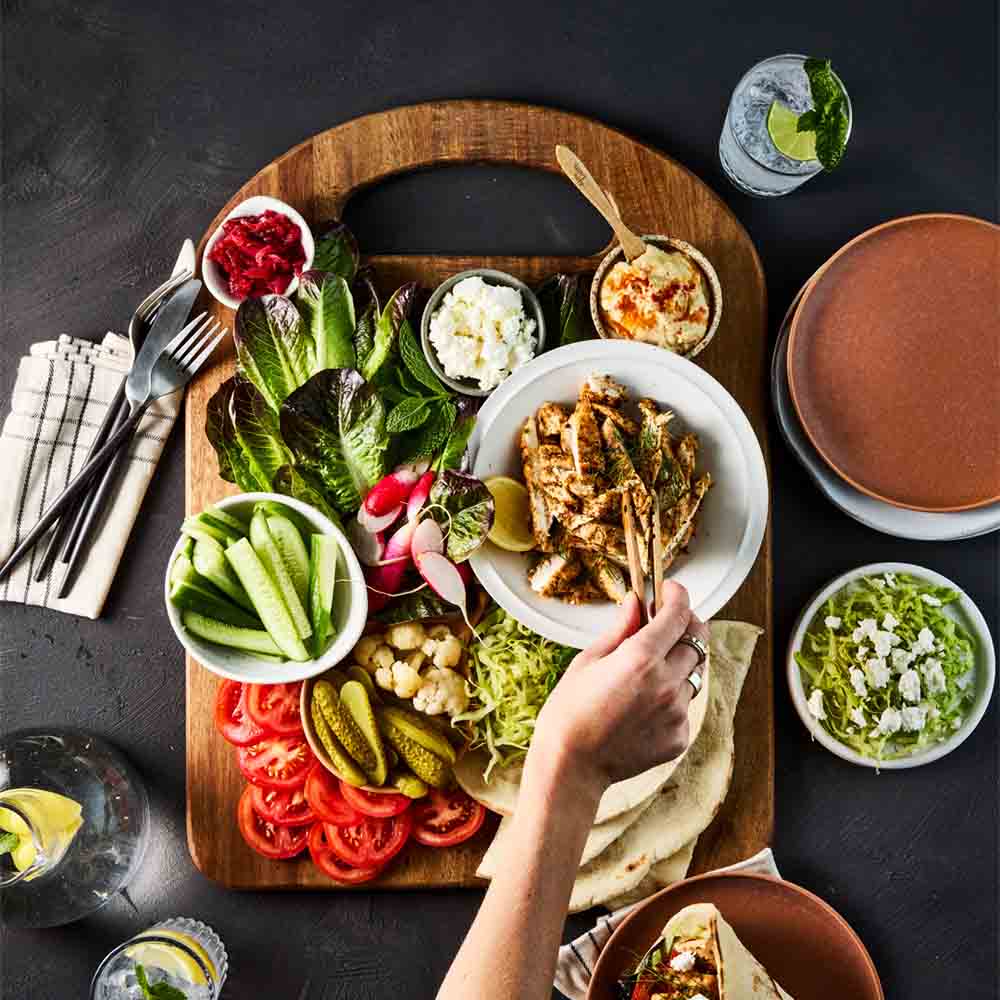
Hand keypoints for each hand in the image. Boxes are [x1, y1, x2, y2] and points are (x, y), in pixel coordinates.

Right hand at [528, 581, 708, 800]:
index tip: (671, 590)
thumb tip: (637, 602)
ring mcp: (676, 712)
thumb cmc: (569, 713)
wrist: (570, 767)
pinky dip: (670, 698)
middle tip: (667, 624)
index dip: (678, 596)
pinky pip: (685, 706)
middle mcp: (666, 683)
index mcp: (640, 659)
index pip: (677, 615)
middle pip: (698, 640)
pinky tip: (642, 706)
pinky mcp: (679, 736)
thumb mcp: (589, 661)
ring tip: (646, 673)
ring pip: (693, 674)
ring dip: (678, 663)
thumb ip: (621, 629)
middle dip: (685, 625)